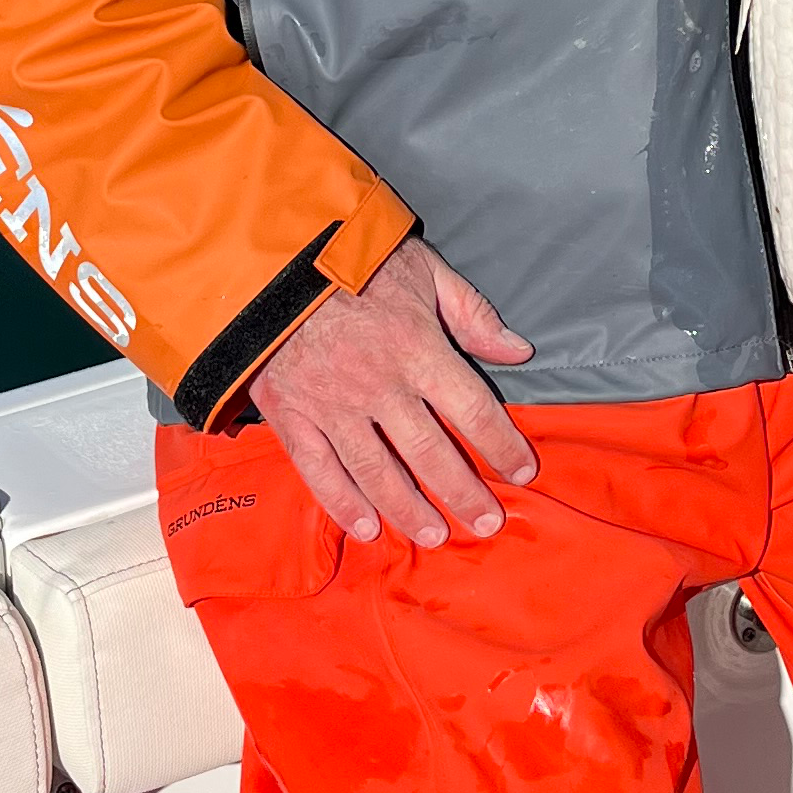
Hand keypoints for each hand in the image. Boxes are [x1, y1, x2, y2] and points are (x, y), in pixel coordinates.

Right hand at [251, 239, 539, 548]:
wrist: (268, 258)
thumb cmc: (351, 257)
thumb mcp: (422, 268)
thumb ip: (471, 311)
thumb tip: (517, 350)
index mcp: (418, 348)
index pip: (473, 410)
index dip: (503, 446)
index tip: (524, 472)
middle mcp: (380, 386)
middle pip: (432, 454)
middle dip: (464, 494)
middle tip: (488, 524)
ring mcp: (333, 406)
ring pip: (378, 473)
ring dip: (410, 511)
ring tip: (434, 536)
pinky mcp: (292, 416)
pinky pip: (320, 471)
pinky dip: (343, 504)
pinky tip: (367, 528)